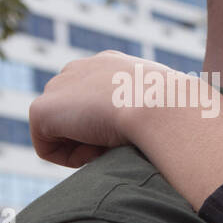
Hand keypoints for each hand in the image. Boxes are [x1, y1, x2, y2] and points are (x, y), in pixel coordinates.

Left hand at [29, 50, 176, 167]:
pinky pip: (48, 149)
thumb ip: (159, 111)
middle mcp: (81, 68)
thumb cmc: (180, 111)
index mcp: (112, 64)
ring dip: (87, 146)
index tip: (137, 132)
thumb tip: (170, 131)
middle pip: (76, 115)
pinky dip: (72, 158)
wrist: (163, 106)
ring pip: (62, 132)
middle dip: (95, 134)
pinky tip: (98, 149)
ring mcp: (59, 86)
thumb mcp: (173, 105)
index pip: (98, 97)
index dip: (114, 123)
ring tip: (113, 143)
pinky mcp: (41, 110)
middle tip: (125, 140)